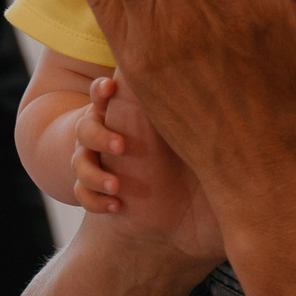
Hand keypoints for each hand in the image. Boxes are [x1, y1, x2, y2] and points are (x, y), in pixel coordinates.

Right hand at [68, 75, 223, 262]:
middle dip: (99, 134)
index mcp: (135, 117)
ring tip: (117, 187)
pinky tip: (116, 206)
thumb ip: (196, 113)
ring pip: (80, 161)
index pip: (108, 95)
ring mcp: (106, 167)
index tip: (111, 88)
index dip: (103, 90)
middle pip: (87, 127)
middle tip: (122, 146)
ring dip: (94, 173)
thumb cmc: (204, 169)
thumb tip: (216, 77)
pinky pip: (83, 194)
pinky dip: (94, 199)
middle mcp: (116, 137)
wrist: (192, 219)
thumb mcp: (201, 141)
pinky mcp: (103, 194)